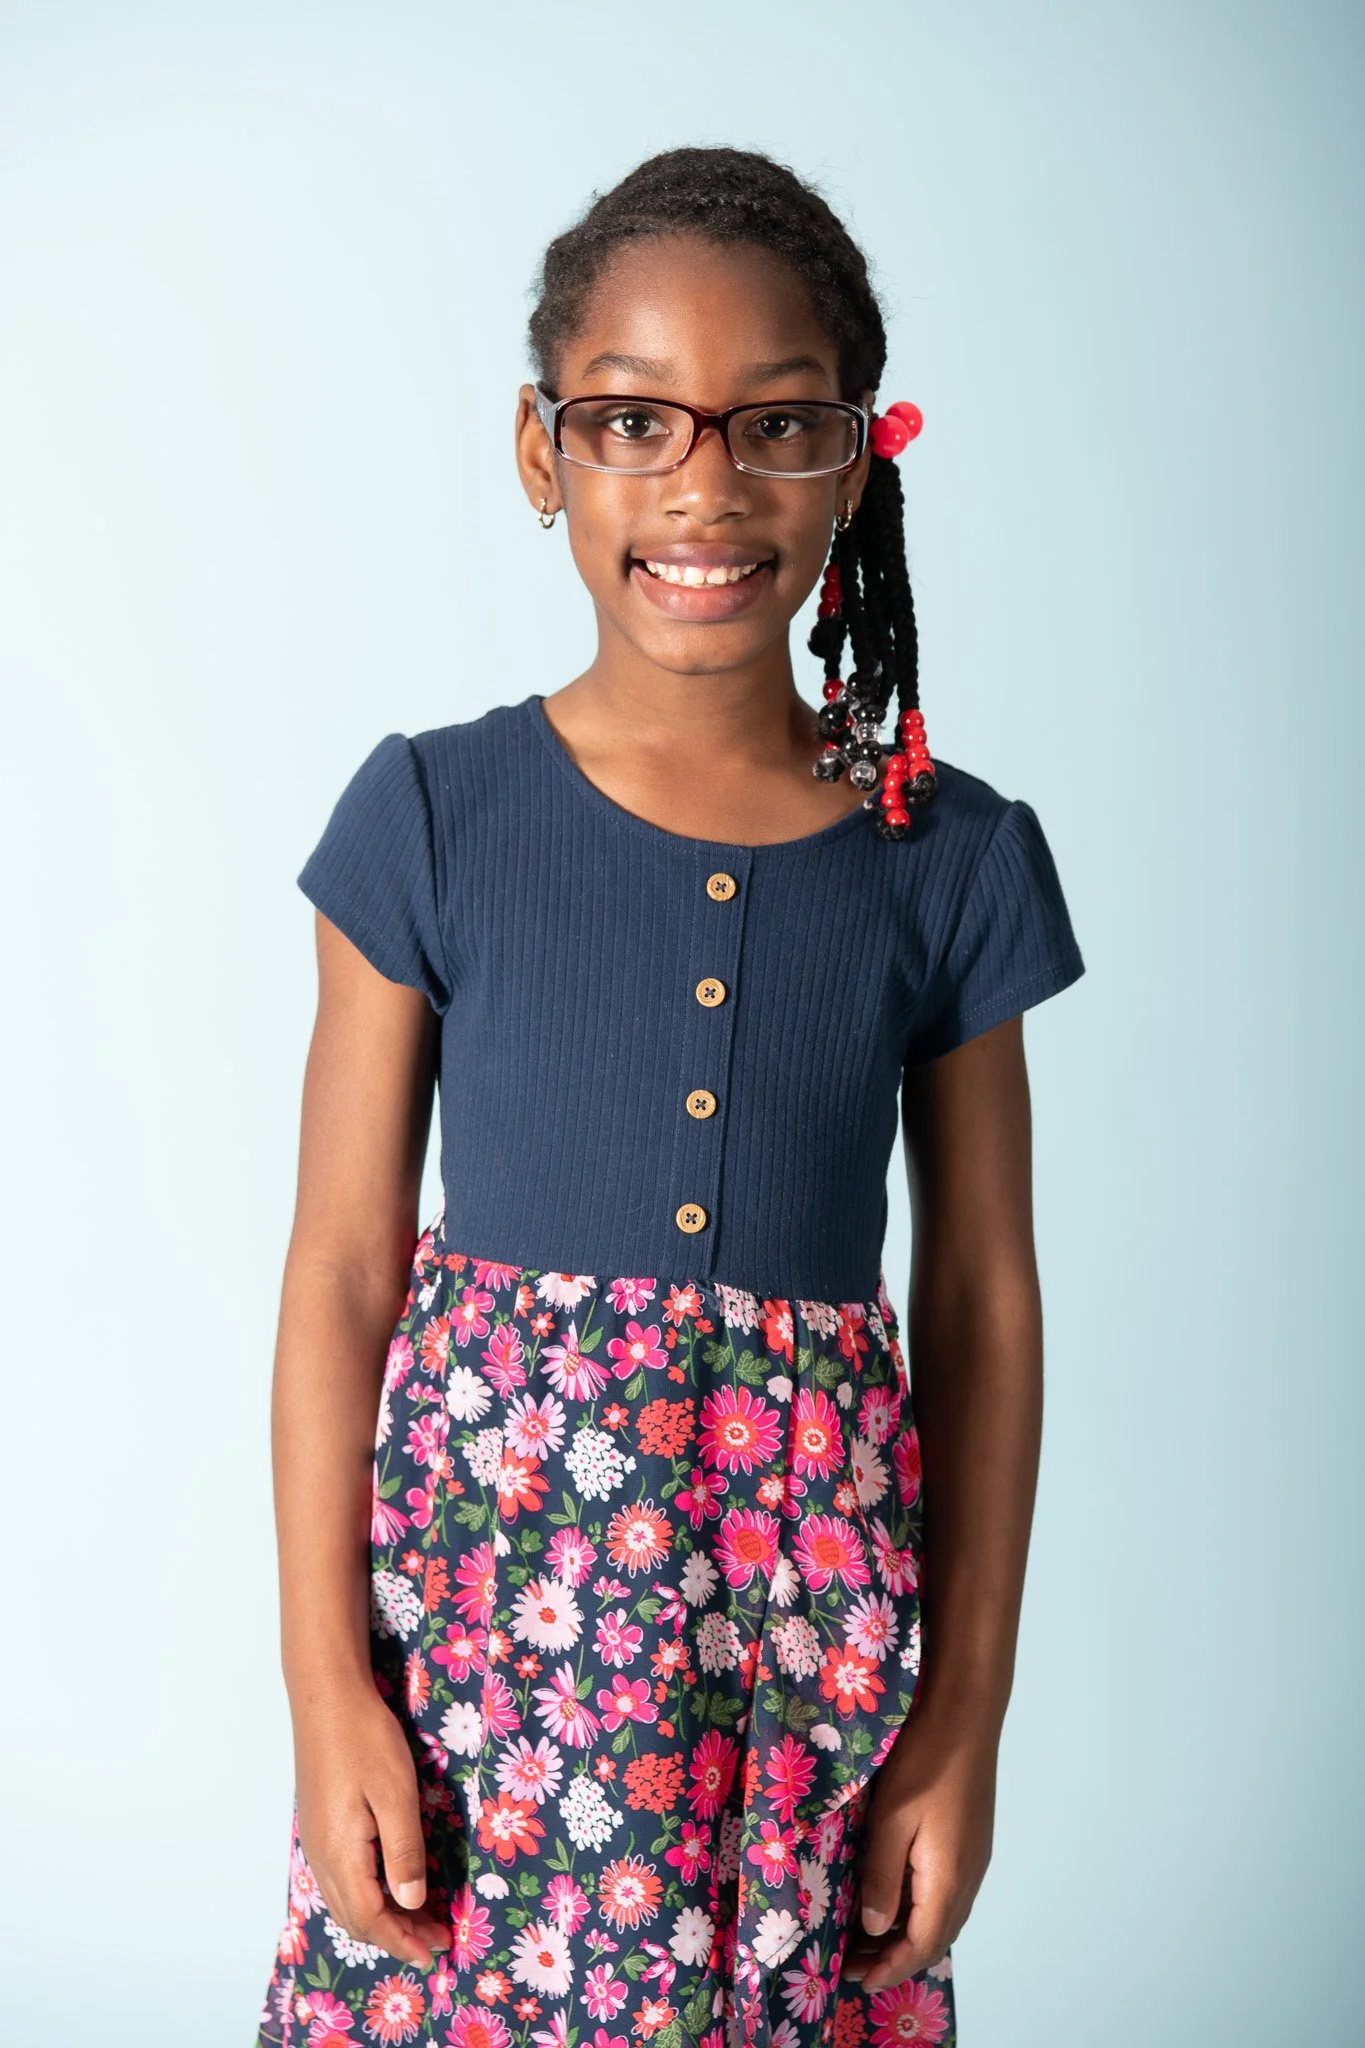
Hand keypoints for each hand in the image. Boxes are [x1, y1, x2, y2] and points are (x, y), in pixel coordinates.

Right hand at [293, 1679, 450, 1969]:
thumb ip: (404, 1852)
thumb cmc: (365, 1741)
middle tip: (436, 1937)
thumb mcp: (396, 1794)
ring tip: (419, 1919)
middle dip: (396, 1935)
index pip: (370, 1919)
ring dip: (382, 1919)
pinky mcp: (319, 1828)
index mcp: (341, 1854)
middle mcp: (322, 1857)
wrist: (326, 1699)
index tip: (435, 1950)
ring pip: (346, 1902)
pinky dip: (367, 1897)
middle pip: (356, 1919)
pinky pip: (340, 1882)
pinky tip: (389, 1887)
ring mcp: (316, 1843)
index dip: (403, 1940)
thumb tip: (413, 1904)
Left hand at [840, 1706, 997, 1988]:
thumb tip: (876, 1930)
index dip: (890, 1968)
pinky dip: (921, 1910)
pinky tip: (898, 1897)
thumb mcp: (891, 1818)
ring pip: (944, 1916)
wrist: (966, 1714)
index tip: (858, 1980)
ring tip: (871, 1937)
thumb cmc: (925, 1760)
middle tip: (855, 1963)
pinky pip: (948, 1894)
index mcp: (948, 1879)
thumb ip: (882, 1877)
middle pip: (936, 1937)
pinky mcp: (972, 1840)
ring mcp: (974, 1858)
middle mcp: (968, 1877)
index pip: (921, 1945)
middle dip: (897, 1957)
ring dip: (910, 1934)